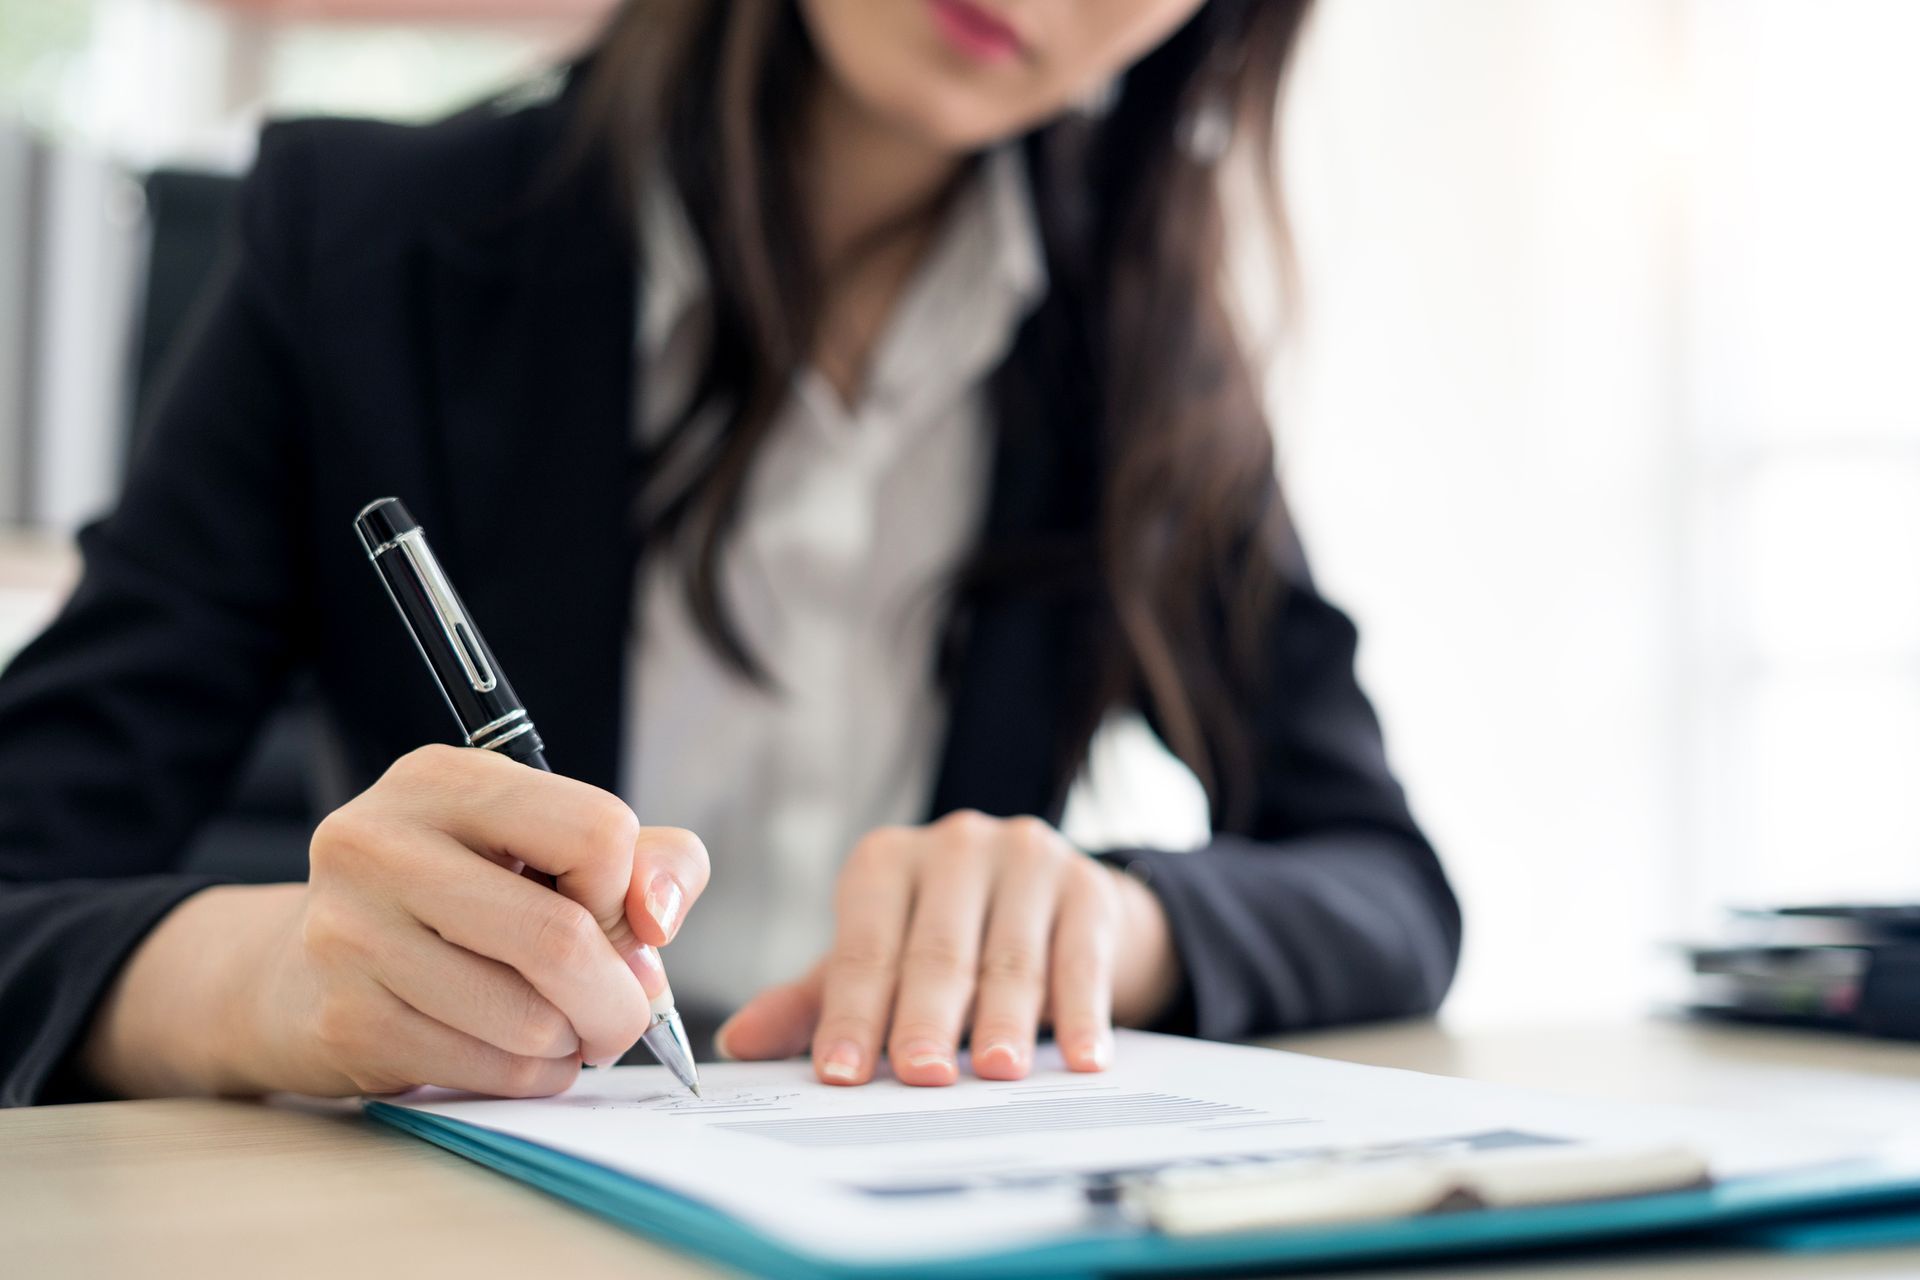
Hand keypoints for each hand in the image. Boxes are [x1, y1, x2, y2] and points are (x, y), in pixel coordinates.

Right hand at [80, 745, 708, 1098]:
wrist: (301, 977)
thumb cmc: (459, 904)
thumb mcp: (551, 851)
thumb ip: (646, 862)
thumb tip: (658, 918)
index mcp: (445, 780)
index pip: (595, 832)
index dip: (627, 894)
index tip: (616, 921)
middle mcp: (382, 842)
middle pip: (562, 938)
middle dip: (620, 999)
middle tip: (625, 1015)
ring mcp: (351, 932)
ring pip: (530, 1019)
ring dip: (574, 1043)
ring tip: (561, 1030)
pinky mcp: (345, 1018)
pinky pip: (488, 1069)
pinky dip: (531, 1077)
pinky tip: (518, 1056)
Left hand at [716, 811, 1179, 1085]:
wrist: (1062, 908)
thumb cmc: (952, 943)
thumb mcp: (881, 963)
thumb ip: (817, 1001)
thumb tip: (738, 1044)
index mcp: (886, 862)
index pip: (864, 947)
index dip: (851, 1013)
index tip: (841, 1073)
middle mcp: (954, 845)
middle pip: (936, 951)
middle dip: (926, 1018)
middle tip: (921, 1074)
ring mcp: (1026, 858)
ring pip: (1010, 957)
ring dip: (1006, 1020)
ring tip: (999, 1070)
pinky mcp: (1089, 886)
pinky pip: (1082, 957)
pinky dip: (1083, 1013)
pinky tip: (1085, 1059)